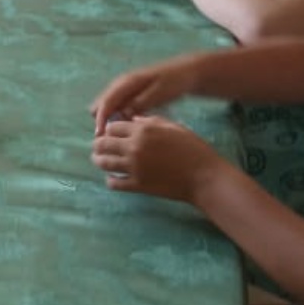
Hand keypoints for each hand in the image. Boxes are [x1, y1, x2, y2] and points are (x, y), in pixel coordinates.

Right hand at [89, 57, 197, 132]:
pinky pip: (118, 107)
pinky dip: (117, 117)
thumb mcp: (160, 92)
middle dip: (101, 120)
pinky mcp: (131, 94)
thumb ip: (141, 102)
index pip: (107, 101)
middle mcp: (122, 84)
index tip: (100, 135)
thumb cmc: (174, 82)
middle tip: (105, 139)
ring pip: (109, 106)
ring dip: (109, 120)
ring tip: (114, 138)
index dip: (101, 119)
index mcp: (127, 82)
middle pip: (102, 103)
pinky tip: (125, 129)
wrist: (187, 72)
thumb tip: (123, 113)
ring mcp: (125, 88)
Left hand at [92, 114, 226, 202]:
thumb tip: (132, 119)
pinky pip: (114, 183)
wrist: (204, 177)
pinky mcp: (137, 185)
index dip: (110, 130)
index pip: (112, 127)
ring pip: (103, 163)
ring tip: (99, 160)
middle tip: (99, 147)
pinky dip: (110, 180)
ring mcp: (134, 167)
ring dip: (99, 160)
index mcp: (143, 130)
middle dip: (99, 144)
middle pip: (103, 143)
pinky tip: (113, 178)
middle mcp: (134, 147)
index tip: (110, 134)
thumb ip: (151, 121)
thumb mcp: (173, 127)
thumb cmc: (193, 149)